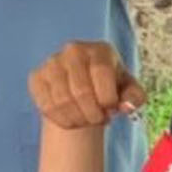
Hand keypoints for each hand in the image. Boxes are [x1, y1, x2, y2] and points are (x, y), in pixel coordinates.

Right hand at [28, 41, 143, 130]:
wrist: (82, 85)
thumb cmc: (109, 86)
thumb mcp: (128, 89)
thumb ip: (135, 97)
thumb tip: (125, 107)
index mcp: (99, 50)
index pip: (102, 74)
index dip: (108, 99)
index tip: (111, 110)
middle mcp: (73, 51)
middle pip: (81, 91)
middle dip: (93, 114)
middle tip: (98, 120)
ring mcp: (52, 63)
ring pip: (62, 101)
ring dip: (78, 120)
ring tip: (86, 121)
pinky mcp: (37, 77)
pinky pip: (46, 105)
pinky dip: (62, 120)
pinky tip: (71, 120)